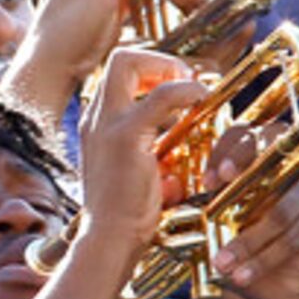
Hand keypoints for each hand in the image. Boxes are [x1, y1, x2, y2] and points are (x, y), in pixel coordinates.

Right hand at [76, 47, 203, 265]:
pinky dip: (187, 90)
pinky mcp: (126, 136)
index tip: (177, 89)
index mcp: (96, 125)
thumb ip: (150, 159)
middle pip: (119, 58)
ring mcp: (107, 124)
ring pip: (128, 61)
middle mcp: (95, 117)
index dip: (150, 72)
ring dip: (169, 67)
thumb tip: (175, 164)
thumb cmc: (126, 217)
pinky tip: (203, 100)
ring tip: (194, 90)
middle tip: (185, 80)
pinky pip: (161, 94)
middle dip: (158, 59)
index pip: (118, 76)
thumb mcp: (136, 177)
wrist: (110, 240)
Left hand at [207, 127, 298, 298]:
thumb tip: (166, 190)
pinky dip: (262, 260)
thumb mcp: (208, 223)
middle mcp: (284, 168)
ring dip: (247, 238)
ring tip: (222, 262)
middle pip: (273, 145)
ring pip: (280, 208)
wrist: (270, 285)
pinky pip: (291, 238)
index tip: (207, 179)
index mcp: (254, 160)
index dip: (227, 148)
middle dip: (244, 159)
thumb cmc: (235, 245)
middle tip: (221, 182)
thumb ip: (192, 205)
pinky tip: (241, 276)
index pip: (245, 133)